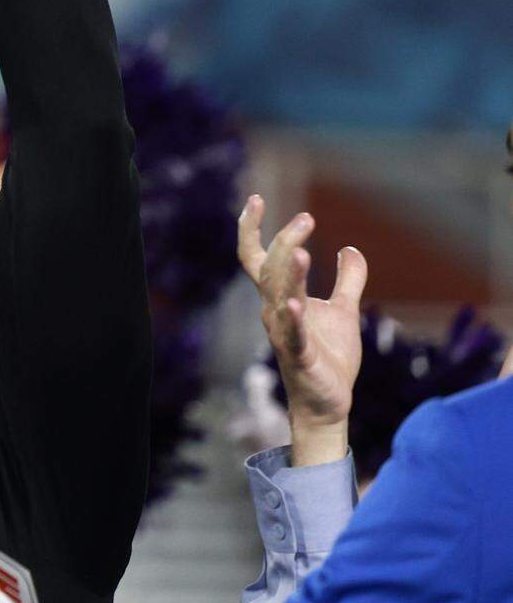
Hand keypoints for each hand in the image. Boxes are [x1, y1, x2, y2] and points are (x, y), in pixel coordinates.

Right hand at [238, 195, 366, 465]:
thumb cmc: (329, 357)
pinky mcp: (300, 357)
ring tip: (300, 250)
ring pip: (278, 296)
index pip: (256, 257)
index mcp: (280, 298)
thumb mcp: (345, 312)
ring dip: (288, 273)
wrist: (330, 404)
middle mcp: (273, 311)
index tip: (255, 198)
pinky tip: (298, 303)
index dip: (251, 229)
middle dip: (284, 241)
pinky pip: (293, 335)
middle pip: (269, 269)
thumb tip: (351, 248)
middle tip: (307, 218)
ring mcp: (284, 334)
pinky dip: (294, 317)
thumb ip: (348, 280)